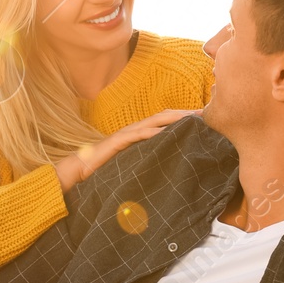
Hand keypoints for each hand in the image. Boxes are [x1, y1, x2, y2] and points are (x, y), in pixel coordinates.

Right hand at [55, 108, 200, 190]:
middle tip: (203, 114)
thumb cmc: (106, 168)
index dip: (182, 118)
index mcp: (139, 134)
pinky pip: (137, 135)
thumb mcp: (133, 163)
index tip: (202, 119)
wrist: (80, 169)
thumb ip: (147, 160)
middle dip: (183, 114)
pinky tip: (165, 133)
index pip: (164, 122)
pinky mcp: (118, 141)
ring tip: (190, 119)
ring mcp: (126, 134)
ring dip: (172, 119)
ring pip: (153, 121)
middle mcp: (134, 130)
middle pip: (163, 117)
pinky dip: (152, 133)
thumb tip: (167, 165)